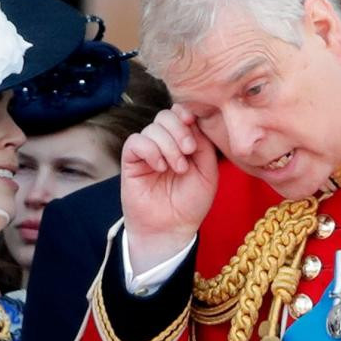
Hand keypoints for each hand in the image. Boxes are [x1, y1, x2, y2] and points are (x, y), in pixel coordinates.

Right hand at [120, 105, 218, 271]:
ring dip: (168, 146)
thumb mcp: (208, 172)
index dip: (186, 112)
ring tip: (178, 168)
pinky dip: (150, 151)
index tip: (193, 122)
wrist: (172, 228)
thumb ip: (204, 145)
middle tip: (189, 152)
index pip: (181, 113)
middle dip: (180, 130)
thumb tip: (193, 121)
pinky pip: (136, 142)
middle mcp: (164, 143)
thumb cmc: (191, 203)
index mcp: (184, 141)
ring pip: (152, 128)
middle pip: (166, 115)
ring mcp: (147, 151)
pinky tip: (160, 168)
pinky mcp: (131, 161)